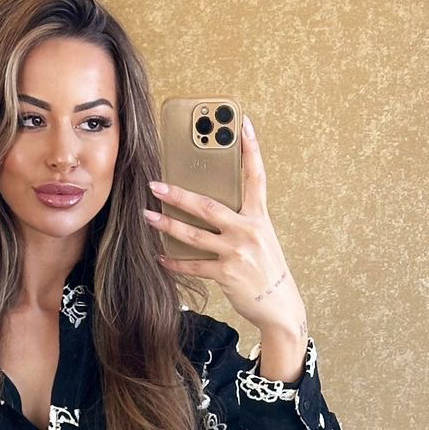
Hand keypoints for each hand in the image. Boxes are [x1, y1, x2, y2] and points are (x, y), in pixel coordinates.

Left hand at [142, 113, 307, 335]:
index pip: (256, 176)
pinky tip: (161, 257)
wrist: (280, 305)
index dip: (251, 149)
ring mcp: (237, 253)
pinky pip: (193, 266)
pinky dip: (175, 262)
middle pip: (209, 205)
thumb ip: (241, 220)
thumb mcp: (261, 238)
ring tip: (148, 216)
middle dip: (179, 194)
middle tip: (155, 185)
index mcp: (260, 217)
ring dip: (167, 225)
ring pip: (194, 235)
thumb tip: (208, 207)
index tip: (242, 124)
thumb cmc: (266, 269)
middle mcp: (249, 230)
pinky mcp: (227, 274)